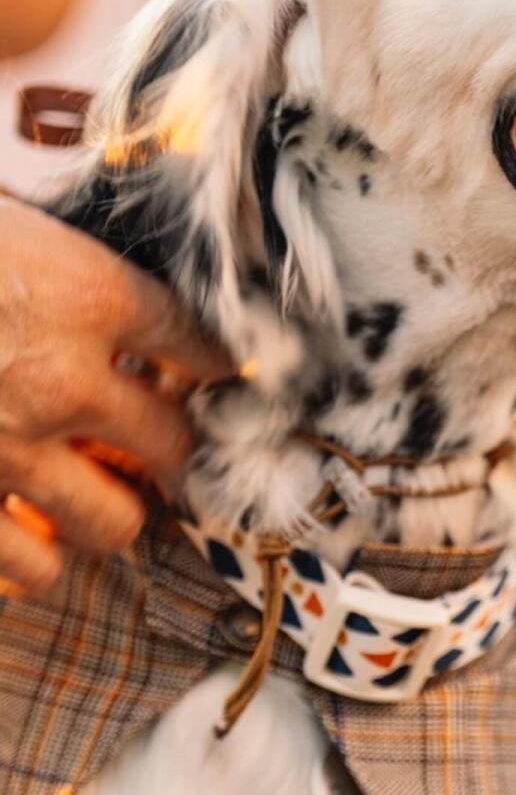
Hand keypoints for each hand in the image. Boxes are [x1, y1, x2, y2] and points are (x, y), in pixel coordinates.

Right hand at [0, 199, 231, 595]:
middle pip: (174, 446)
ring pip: (111, 524)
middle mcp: (69, 384)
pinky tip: (23, 539)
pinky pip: (22, 570)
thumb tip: (100, 290)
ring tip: (96, 499)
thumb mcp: (9, 224)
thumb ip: (63, 266)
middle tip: (162, 449)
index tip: (216, 375)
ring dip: (110, 512)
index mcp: (94, 299)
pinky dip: (32, 562)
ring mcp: (10, 452)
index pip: (201, 346)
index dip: (217, 367)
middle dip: (177, 451)